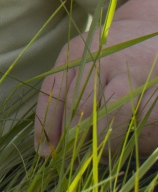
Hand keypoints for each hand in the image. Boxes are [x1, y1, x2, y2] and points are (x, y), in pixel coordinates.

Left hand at [35, 18, 157, 155]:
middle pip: (81, 107)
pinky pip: (142, 126)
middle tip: (71, 159)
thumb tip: (46, 146)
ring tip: (99, 154)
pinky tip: (128, 138)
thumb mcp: (79, 61)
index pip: (54, 92)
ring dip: (103, 145)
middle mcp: (104, 60)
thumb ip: (63, 94)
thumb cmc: (108, 55)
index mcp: (77, 52)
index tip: (44, 152)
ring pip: (113, 119)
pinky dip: (133, 141)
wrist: (151, 32)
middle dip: (73, 140)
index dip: (46, 126)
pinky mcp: (156, 90)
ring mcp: (132, 74)